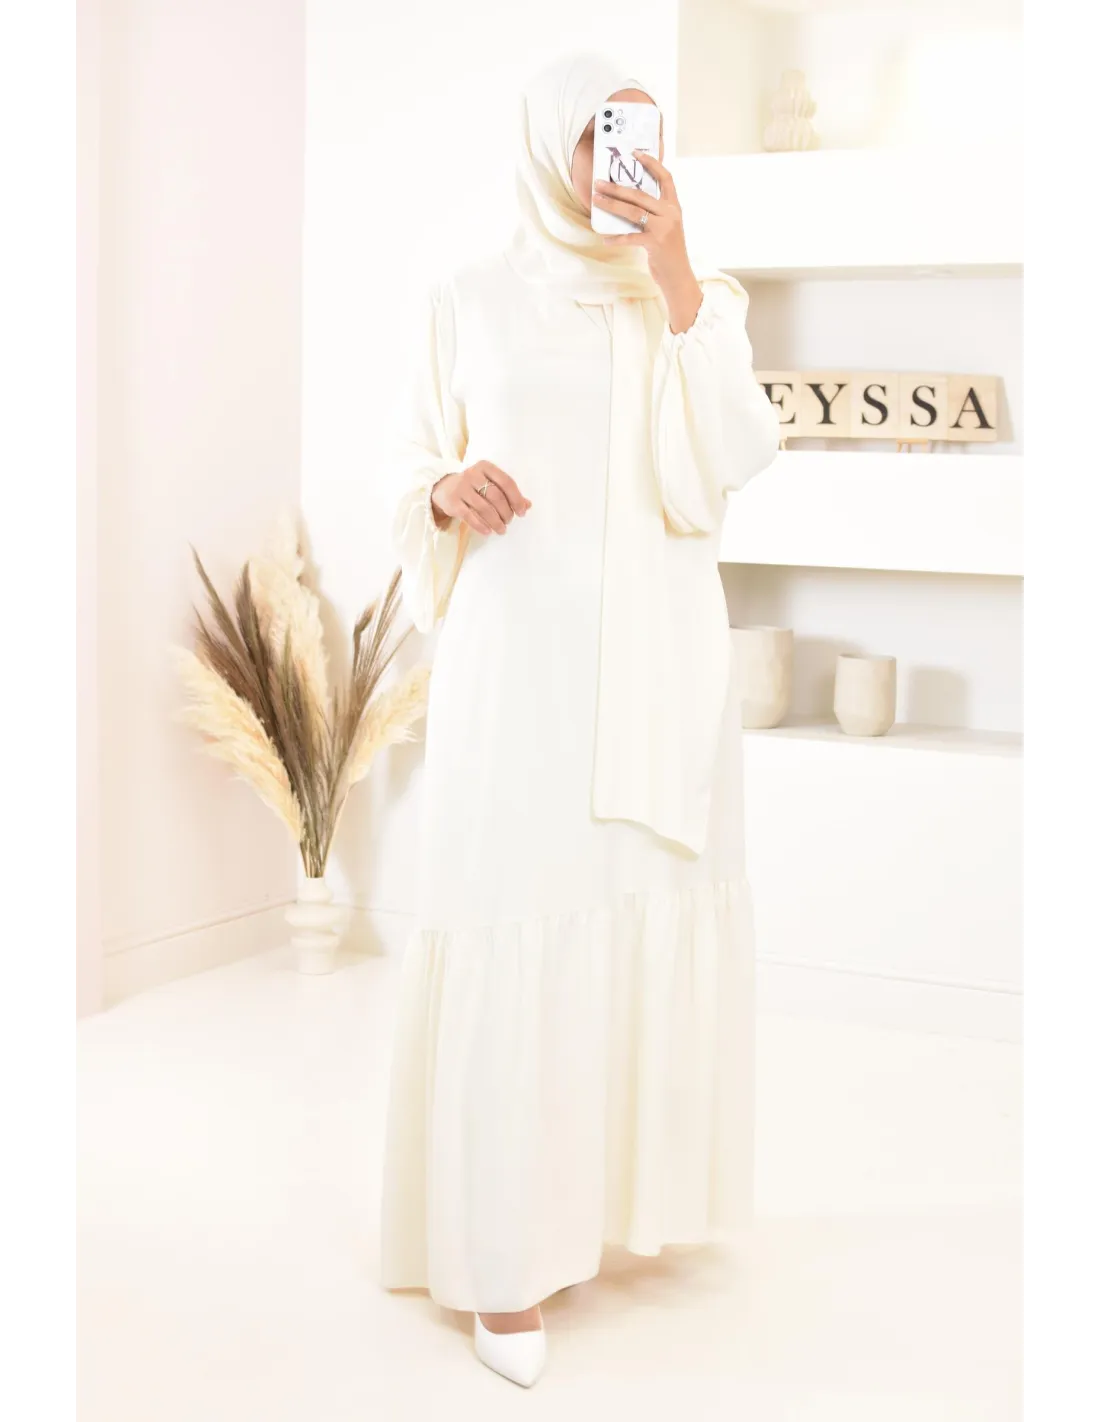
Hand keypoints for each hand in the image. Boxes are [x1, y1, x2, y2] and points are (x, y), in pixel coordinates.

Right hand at [430, 460, 530, 536]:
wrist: (444, 488)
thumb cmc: (474, 486)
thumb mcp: (490, 484)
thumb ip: (508, 493)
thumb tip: (527, 505)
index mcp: (485, 467)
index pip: (506, 482)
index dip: (516, 499)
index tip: (522, 512)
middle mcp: (472, 474)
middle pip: (496, 496)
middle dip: (506, 512)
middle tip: (509, 521)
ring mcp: (461, 488)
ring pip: (484, 508)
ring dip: (496, 522)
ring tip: (501, 529)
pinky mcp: (452, 502)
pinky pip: (470, 516)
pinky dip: (481, 526)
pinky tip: (488, 531)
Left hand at [592, 151, 702, 333]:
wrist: (678, 276)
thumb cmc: (668, 251)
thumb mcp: (666, 227)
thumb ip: (654, 213)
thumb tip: (628, 202)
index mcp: (674, 207)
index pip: (665, 178)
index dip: (651, 164)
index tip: (635, 154)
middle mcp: (670, 214)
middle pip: (639, 194)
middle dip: (616, 187)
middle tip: (598, 183)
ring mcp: (663, 228)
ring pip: (632, 212)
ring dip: (611, 205)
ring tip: (596, 201)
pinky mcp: (654, 244)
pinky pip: (630, 237)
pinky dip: (616, 238)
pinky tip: (605, 238)